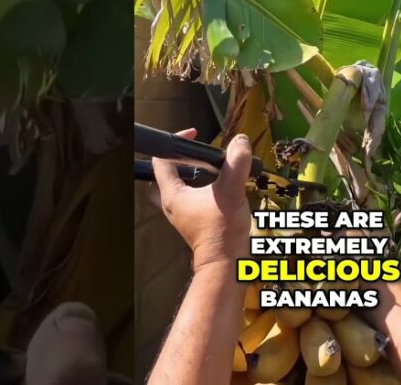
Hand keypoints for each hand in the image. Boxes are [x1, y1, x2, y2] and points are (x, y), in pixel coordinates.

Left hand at [148, 129, 252, 269]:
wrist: (226, 263)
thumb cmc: (222, 229)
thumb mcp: (231, 191)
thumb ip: (236, 163)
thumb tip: (240, 141)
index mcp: (172, 194)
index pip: (160, 160)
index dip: (175, 142)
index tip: (195, 136)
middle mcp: (171, 204)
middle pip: (162, 176)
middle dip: (178, 160)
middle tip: (197, 154)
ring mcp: (180, 214)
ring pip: (176, 187)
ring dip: (190, 174)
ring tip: (210, 167)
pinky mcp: (192, 221)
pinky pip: (189, 198)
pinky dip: (199, 188)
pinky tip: (218, 185)